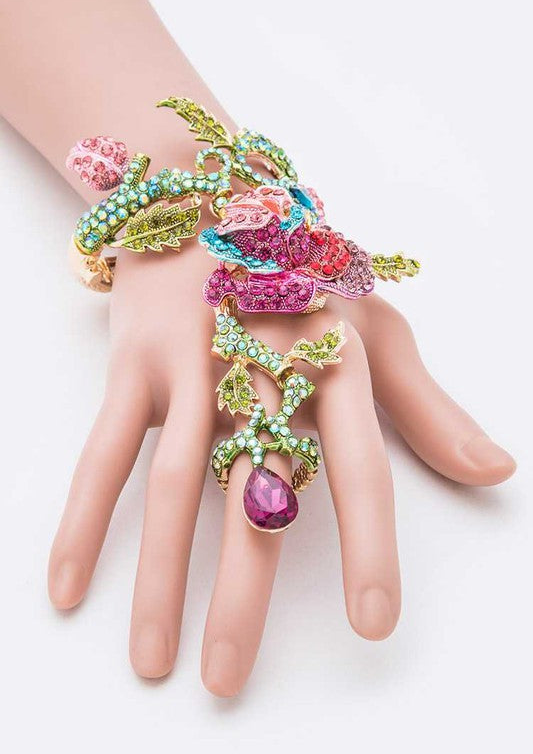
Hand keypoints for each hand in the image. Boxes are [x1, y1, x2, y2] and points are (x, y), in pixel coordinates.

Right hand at [47, 245, 514, 696]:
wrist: (213, 194)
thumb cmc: (303, 273)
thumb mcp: (375, 327)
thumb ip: (430, 407)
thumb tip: (499, 473)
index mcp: (333, 359)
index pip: (358, 465)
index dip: (367, 545)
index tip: (371, 624)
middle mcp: (262, 366)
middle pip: (255, 490)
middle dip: (242, 592)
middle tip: (228, 681)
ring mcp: (191, 364)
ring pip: (174, 483)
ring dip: (159, 576)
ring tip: (152, 660)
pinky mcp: (134, 363)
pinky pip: (105, 450)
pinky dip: (82, 516)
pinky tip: (67, 585)